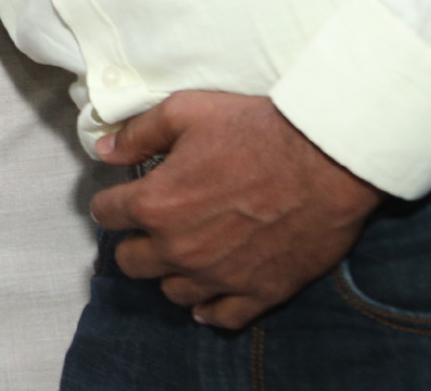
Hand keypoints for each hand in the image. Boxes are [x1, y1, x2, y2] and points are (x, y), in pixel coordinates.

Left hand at [91, 91, 382, 327]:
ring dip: (171, 273)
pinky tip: (210, 292)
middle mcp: (179, 249)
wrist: (325, 158)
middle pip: (132, 262)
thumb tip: (105, 149)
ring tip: (184, 253)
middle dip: (136, 242)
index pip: (107, 214)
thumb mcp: (184, 112)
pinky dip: (210, 307)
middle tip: (154, 226)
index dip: (112, 203)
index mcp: (155, 205)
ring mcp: (219, 276)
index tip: (123, 198)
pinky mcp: (260, 292)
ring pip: (172, 292)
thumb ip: (137, 134)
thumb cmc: (253, 130)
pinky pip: (220, 317)